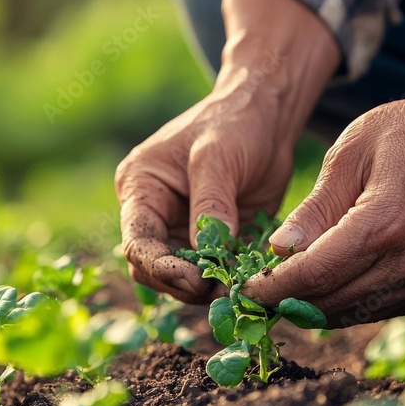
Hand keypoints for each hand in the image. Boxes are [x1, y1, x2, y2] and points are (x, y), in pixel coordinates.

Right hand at [116, 0, 339, 302]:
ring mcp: (181, 229)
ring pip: (178, 277)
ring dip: (204, 288)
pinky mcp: (211, 240)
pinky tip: (246, 282)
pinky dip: (224, 281)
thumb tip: (207, 255)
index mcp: (140, 188)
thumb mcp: (218, 158)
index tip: (194, 280)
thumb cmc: (235, 123)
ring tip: (236, 288)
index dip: (160, 267)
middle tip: (220, 289)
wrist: (267, 116)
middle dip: (181, 283)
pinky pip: (210, 271)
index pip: (137, 240)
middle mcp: (154, 213)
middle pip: (152, 267)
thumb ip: (211, 206)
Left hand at [243, 19, 404, 326]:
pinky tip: (314, 284)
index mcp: (387, 222)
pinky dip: (335, 303)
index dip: (273, 287)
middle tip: (249, 293)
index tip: (241, 289)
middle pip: (328, 300)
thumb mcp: (349, 155)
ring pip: (346, 312)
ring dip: (307, 306)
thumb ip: (314, 209)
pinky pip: (367, 310)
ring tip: (276, 288)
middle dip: (283, 301)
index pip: (316, 273)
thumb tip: (278, 252)